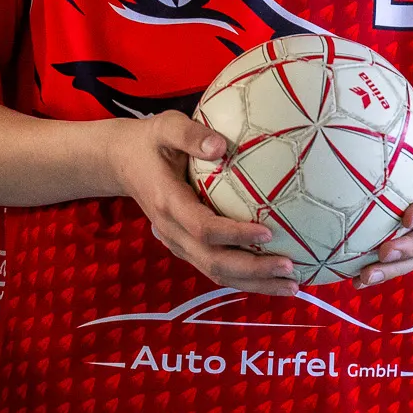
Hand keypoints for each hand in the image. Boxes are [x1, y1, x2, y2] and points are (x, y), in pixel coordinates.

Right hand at [105, 111, 298, 295]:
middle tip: (291, 269)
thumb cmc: (151, 141)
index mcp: (168, 202)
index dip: (235, 235)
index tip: (268, 232)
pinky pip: (213, 267)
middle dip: (253, 271)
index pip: (203, 228)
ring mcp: (176, 242)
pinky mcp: (184, 246)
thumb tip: (221, 145)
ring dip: (253, 283)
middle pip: (213, 262)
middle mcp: (171, 230)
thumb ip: (190, 135)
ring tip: (290, 285)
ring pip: (214, 272)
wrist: (122, 162)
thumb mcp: (166, 127)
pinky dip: (243, 277)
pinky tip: (272, 278)